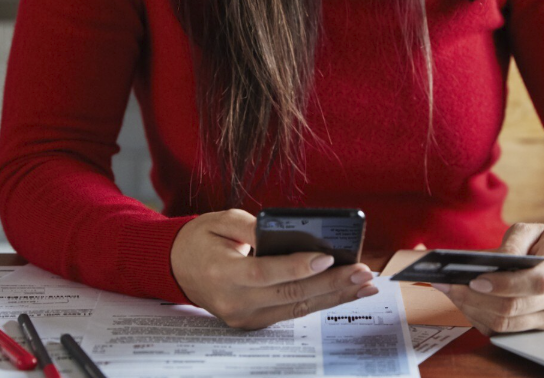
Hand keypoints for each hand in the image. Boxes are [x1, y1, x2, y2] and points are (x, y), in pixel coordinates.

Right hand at [169, 209, 377, 328]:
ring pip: (296, 309)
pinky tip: (344, 291)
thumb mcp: (221, 220)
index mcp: (222, 273)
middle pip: (289, 295)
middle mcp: (234, 302)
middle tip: (362, 272)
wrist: (177, 267)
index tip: (328, 255)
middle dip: (331, 283)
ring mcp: (244, 317)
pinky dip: (320, 302)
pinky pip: (291, 313)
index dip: (298, 267)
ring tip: (365, 285)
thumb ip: (251, 225)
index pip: (265, 273)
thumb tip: (286, 232)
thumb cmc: (203, 239)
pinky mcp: (254, 323)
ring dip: (334, 297)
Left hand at [433, 222, 543, 334]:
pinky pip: (503, 331)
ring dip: (473, 310)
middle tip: (449, 285)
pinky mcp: (537, 329)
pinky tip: (466, 303)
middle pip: (513, 308)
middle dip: (475, 298)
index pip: (535, 283)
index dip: (502, 285)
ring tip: (451, 292)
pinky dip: (480, 318)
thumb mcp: (530, 230)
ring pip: (505, 324)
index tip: (474, 280)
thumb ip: (513, 243)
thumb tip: (493, 262)